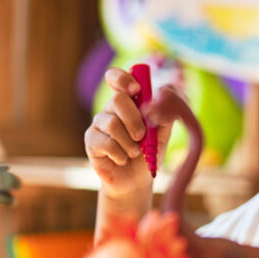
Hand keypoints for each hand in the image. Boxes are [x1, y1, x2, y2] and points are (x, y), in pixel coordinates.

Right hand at [84, 67, 172, 196]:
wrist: (136, 180)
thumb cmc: (150, 152)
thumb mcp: (164, 132)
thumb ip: (167, 112)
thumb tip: (164, 95)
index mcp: (129, 101)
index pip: (116, 77)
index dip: (123, 78)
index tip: (136, 89)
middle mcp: (111, 109)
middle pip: (117, 99)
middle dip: (134, 119)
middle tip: (142, 136)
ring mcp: (99, 124)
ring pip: (112, 123)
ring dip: (129, 142)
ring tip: (135, 153)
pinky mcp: (91, 141)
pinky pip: (105, 143)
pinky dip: (120, 154)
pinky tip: (122, 159)